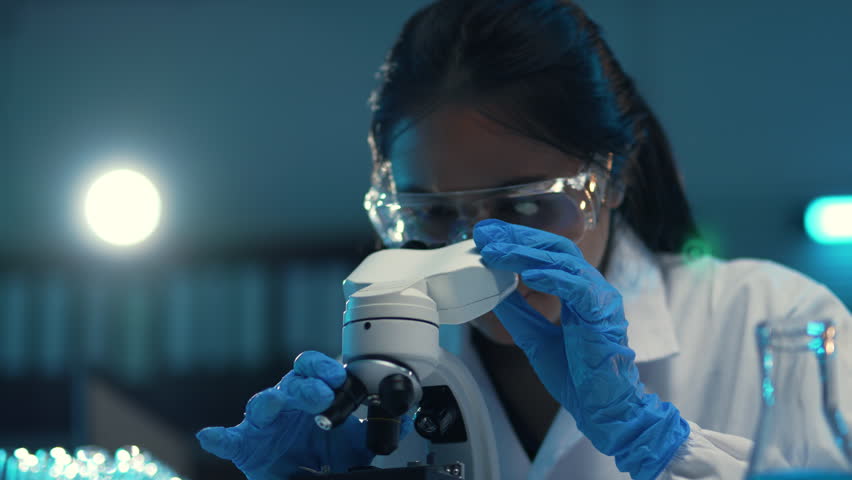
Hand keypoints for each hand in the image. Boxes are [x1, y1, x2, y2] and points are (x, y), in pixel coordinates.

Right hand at [196, 351, 411, 479]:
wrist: (307, 478)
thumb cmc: (322, 455)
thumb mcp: (353, 446)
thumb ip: (375, 432)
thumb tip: (408, 420)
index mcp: (311, 395)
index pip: (314, 369)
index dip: (325, 367)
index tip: (340, 375)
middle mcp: (286, 404)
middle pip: (291, 380)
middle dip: (308, 382)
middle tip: (324, 393)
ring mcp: (264, 424)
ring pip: (264, 401)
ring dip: (276, 400)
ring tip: (284, 404)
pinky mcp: (245, 446)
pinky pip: (229, 439)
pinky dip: (220, 437)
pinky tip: (212, 435)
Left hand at [474, 219, 688, 479]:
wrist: (602, 408)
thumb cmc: (576, 375)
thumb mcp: (534, 336)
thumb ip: (518, 311)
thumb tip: (492, 287)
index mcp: (577, 290)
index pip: (547, 253)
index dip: (517, 241)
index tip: (486, 235)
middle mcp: (591, 288)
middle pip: (554, 248)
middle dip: (518, 238)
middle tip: (486, 233)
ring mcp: (600, 299)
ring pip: (563, 262)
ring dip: (526, 253)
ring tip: (497, 250)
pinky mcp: (603, 315)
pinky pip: (578, 288)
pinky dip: (554, 277)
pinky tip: (529, 273)